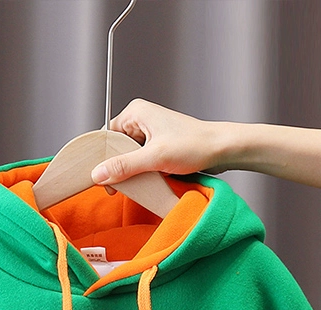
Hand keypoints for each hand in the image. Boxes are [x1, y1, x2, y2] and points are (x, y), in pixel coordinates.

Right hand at [91, 99, 237, 184]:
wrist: (222, 150)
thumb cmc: (195, 145)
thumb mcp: (155, 157)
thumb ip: (124, 166)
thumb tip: (98, 174)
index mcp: (136, 112)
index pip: (106, 136)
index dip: (102, 158)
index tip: (102, 179)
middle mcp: (141, 120)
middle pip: (116, 148)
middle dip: (117, 167)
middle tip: (119, 186)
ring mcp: (150, 133)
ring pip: (128, 156)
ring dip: (131, 172)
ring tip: (138, 181)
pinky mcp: (158, 146)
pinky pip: (140, 161)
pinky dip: (141, 172)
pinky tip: (147, 180)